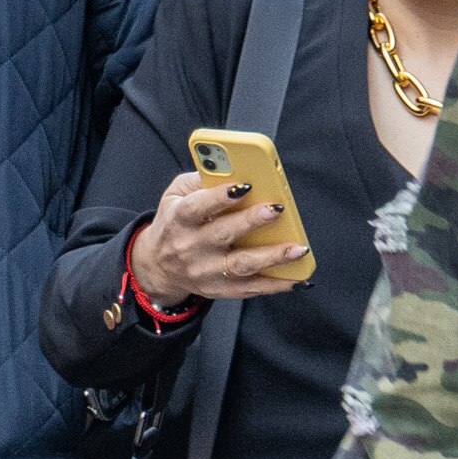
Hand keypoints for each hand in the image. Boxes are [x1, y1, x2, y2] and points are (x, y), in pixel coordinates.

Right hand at [127, 174, 310, 309]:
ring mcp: (206, 271)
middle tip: (276, 210)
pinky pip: (251, 289)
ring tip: (298, 248)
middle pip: (223, 234)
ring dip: (272, 257)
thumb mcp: (175, 195)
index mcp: (180, 219)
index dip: (219, 197)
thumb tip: (232, 169)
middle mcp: (191, 247)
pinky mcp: (220, 289)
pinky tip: (298, 278)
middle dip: (251, 222)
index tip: (244, 186)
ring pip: (241, 265)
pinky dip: (276, 285)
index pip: (198, 207)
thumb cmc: (174, 224)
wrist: (158, 265)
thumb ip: (199, 180)